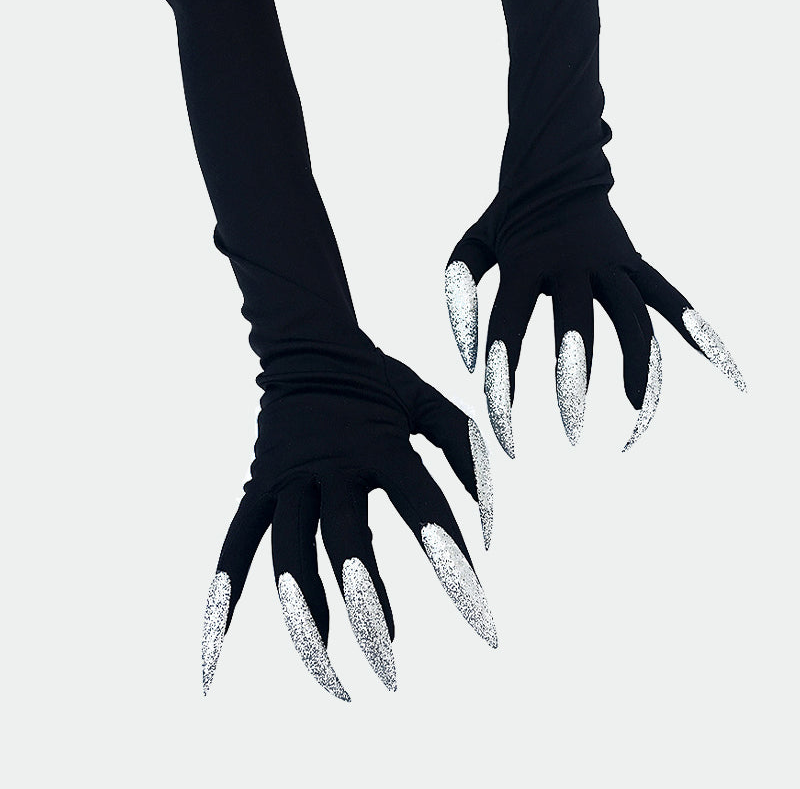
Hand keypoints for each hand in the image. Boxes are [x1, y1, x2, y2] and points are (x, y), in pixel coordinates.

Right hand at [201, 346, 494, 700]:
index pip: (423, 510)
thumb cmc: (380, 382)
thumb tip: (486, 527)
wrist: (309, 346)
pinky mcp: (258, 488)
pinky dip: (224, 600)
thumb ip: (466, 453)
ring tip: (333, 678)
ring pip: (288, 557)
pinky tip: (217, 660)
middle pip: (346, 544)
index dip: (453, 565)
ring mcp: (288, 479)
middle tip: (393, 670)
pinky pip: (235, 546)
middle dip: (369, 607)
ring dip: (307, 620)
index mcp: (381, 444)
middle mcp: (331, 465)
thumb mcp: (431, 404)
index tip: (483, 625)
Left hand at [445, 183, 744, 456]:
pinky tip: (722, 368)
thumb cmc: (507, 216)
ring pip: (630, 317)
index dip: (503, 377)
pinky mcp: (634, 262)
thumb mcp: (472, 245)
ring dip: (635, 364)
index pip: (510, 327)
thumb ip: (458, 291)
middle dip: (574, 377)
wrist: (555, 164)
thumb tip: (469, 359)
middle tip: (570, 427)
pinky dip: (696, 331)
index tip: (502, 424)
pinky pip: (669, 298)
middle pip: (576, 325)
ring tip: (636, 411)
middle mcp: (570, 262)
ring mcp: (609, 262)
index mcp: (525, 261)